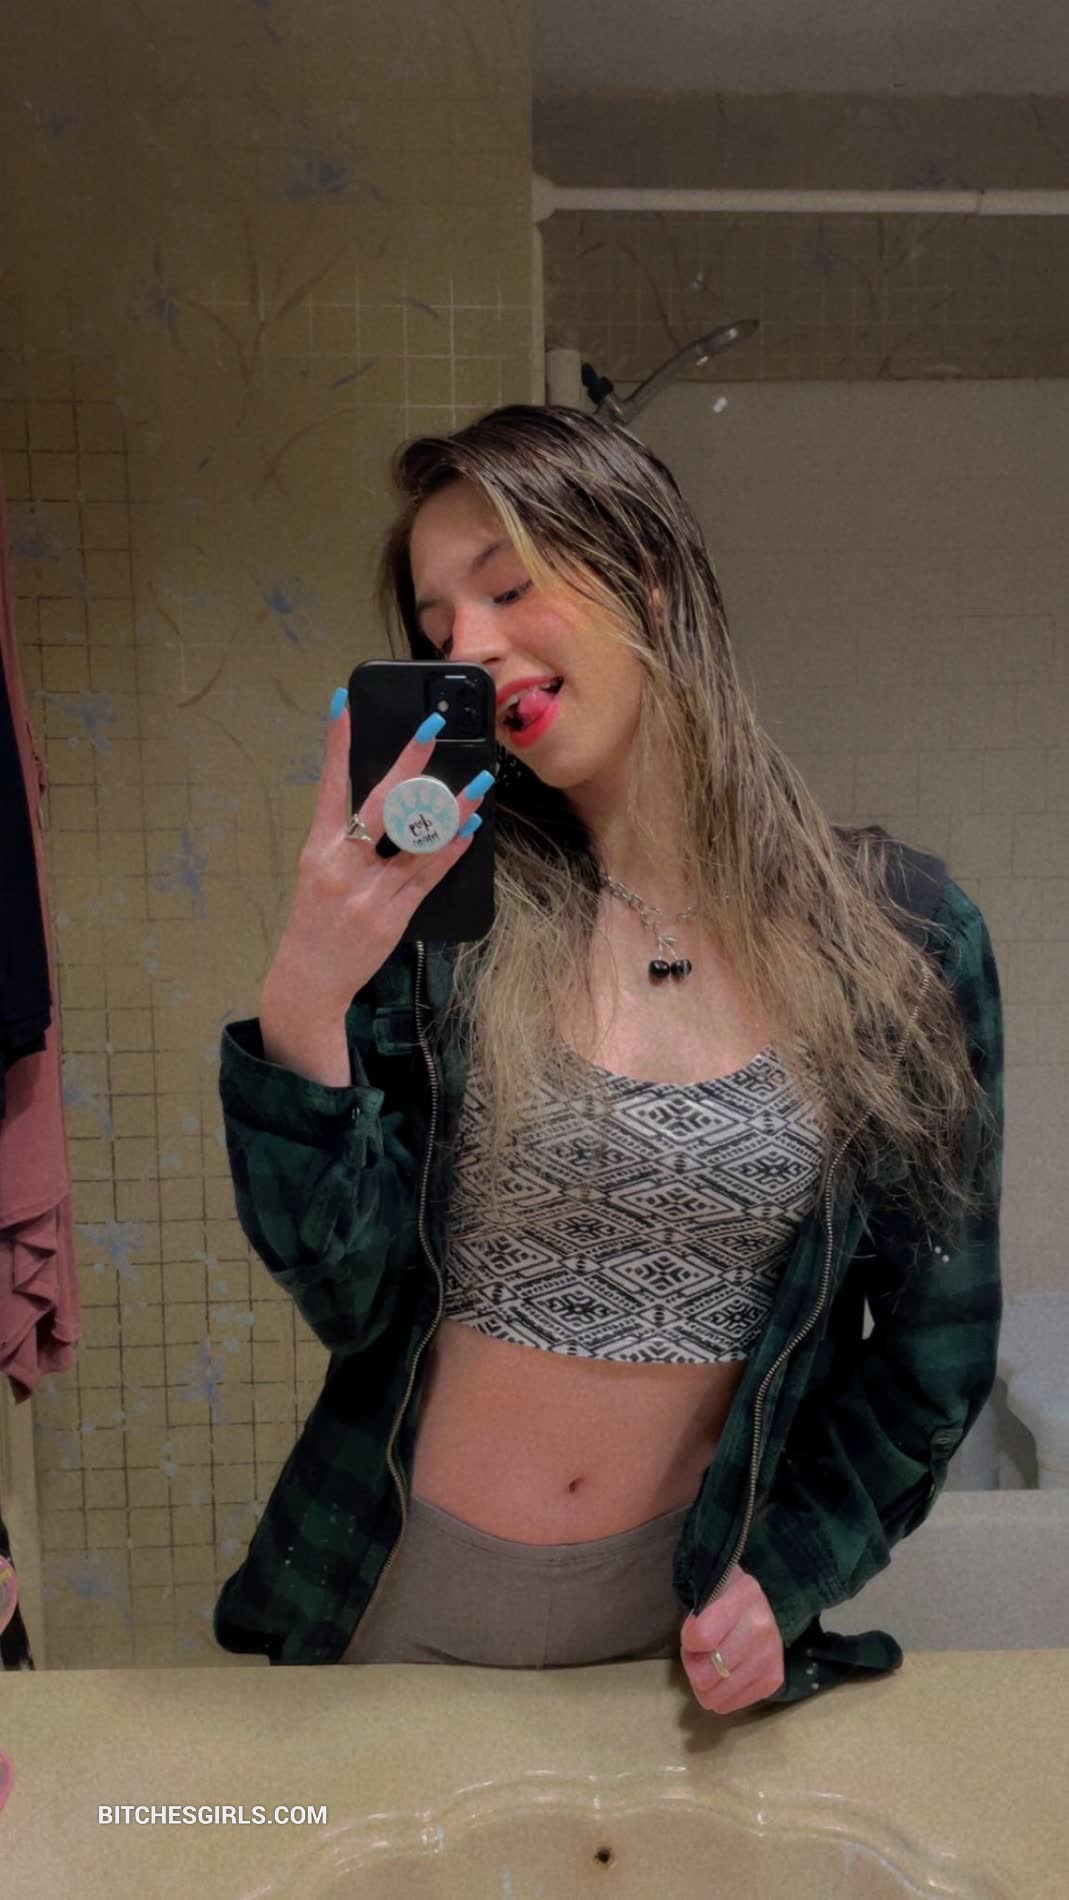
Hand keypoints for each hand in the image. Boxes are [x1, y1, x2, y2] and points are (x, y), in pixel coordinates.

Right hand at [268, 697, 488, 1019]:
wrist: (309, 981)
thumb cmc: (316, 921)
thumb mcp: (319, 873)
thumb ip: (348, 840)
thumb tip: (394, 801)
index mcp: (318, 849)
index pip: (329, 786)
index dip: (337, 744)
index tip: (344, 703)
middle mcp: (341, 865)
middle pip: (380, 804)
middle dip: (409, 762)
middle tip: (431, 727)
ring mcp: (367, 892)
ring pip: (416, 840)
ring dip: (452, 807)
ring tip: (478, 781)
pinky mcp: (391, 917)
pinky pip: (428, 876)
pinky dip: (451, 850)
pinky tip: (470, 830)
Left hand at [679, 1564, 784, 1714]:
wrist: (767, 1609)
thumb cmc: (728, 1601)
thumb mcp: (710, 1591)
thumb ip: (696, 1616)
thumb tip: (693, 1648)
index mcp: (743, 1596)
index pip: (701, 1637)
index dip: (688, 1641)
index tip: (692, 1635)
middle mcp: (761, 1627)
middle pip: (705, 1674)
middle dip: (694, 1667)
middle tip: (700, 1654)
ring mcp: (770, 1657)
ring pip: (716, 1696)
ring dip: (706, 1684)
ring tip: (713, 1665)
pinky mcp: (774, 1680)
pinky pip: (730, 1705)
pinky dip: (721, 1695)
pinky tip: (726, 1676)